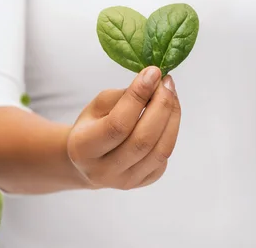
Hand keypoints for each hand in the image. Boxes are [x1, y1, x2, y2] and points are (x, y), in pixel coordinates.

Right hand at [66, 66, 180, 189]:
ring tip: (171, 94)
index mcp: (84, 148)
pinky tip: (167, 115)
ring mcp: (126, 181)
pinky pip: (165, 156)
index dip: (139, 96)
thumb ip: (124, 96)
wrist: (90, 161)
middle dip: (161, 105)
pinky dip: (171, 131)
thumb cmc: (93, 126)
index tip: (153, 72)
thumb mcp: (98, 106)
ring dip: (172, 117)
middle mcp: (104, 171)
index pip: (118, 124)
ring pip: (161, 150)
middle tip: (166, 82)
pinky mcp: (144, 182)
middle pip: (143, 139)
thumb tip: (155, 81)